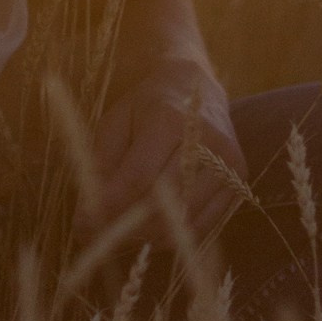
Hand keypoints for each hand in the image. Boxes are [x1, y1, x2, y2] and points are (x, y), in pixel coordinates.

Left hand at [92, 54, 244, 236]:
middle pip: (164, 201)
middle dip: (126, 223)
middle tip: (100, 230)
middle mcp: (206, 142)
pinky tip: (152, 227)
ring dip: (148, 233)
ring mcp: (229, 163)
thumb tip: (86, 217)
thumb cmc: (147, 106)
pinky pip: (204, 225)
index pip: (140, 176)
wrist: (196, 87)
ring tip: (124, 228)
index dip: (110, 204)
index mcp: (170, 119)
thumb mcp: (116, 123)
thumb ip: (102, 167)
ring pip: (184, 218)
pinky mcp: (238, 181)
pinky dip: (174, 233)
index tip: (82, 223)